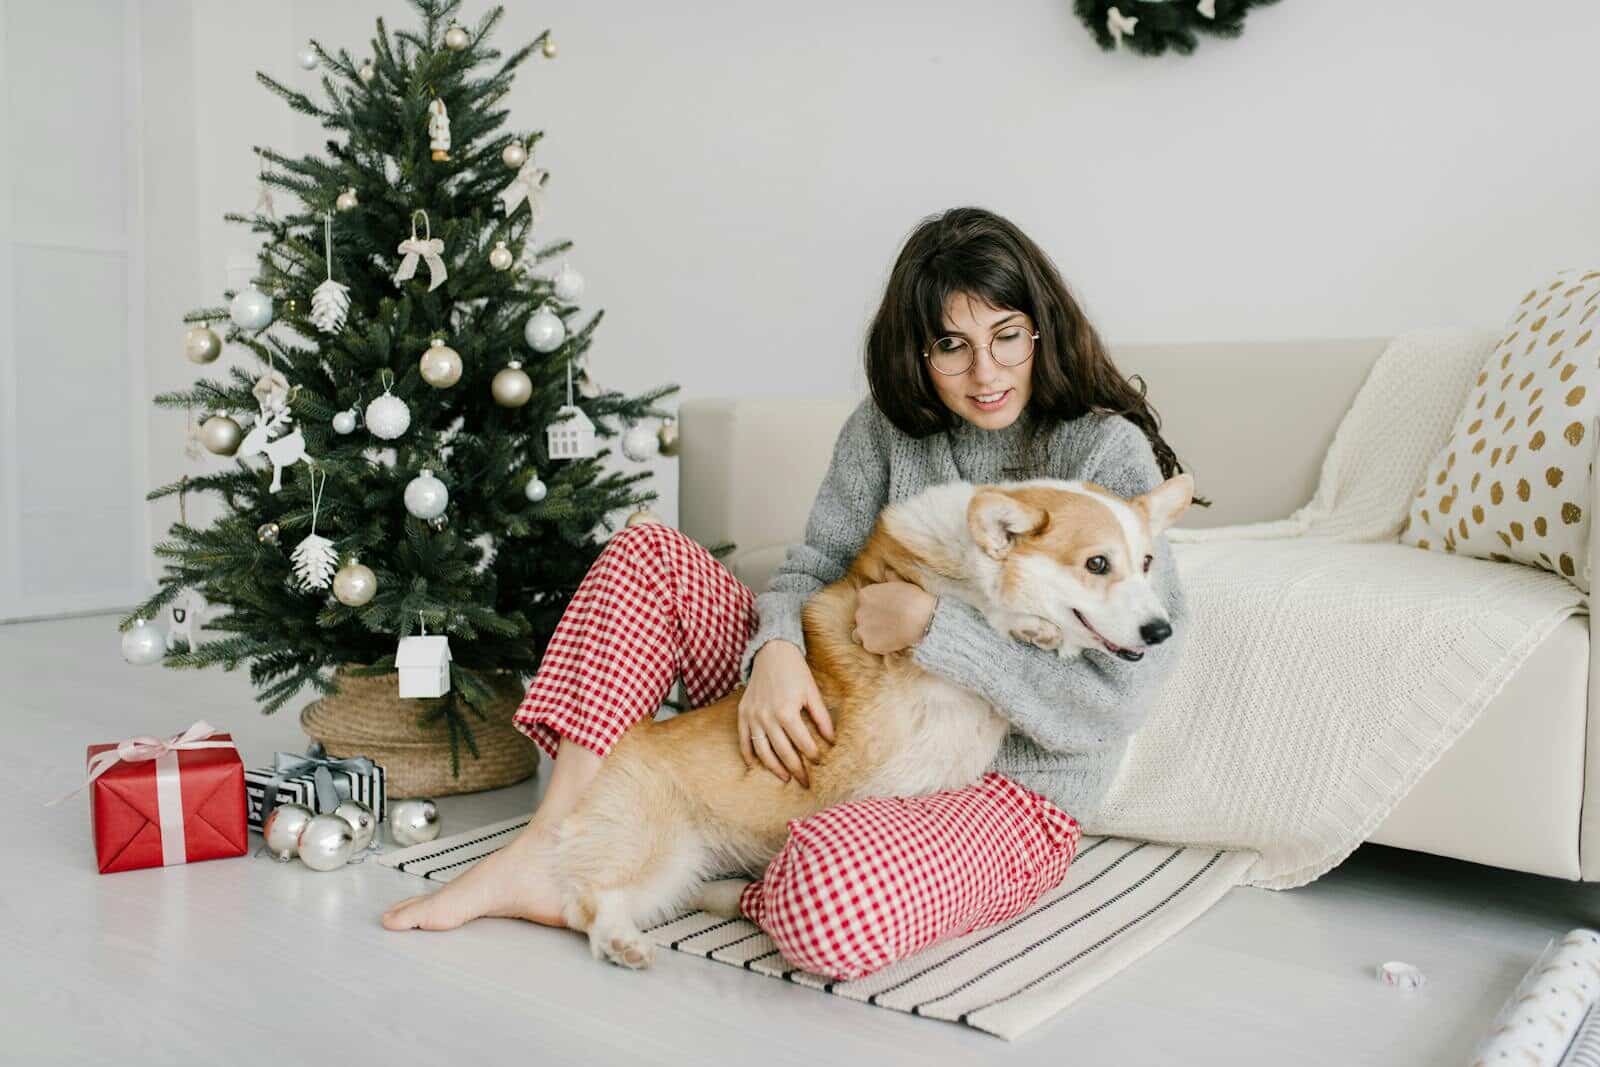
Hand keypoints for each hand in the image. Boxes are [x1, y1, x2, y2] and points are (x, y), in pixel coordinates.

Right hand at [738, 641, 834, 785]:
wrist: (772, 652)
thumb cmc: (795, 671)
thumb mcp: (812, 692)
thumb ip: (821, 718)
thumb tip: (832, 740)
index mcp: (786, 711)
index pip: (802, 743)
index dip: (813, 755)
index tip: (820, 762)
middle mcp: (767, 717)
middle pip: (783, 752)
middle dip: (797, 769)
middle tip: (806, 782)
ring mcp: (753, 716)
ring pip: (763, 751)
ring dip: (774, 768)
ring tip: (786, 778)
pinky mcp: (743, 713)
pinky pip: (744, 740)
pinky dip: (749, 755)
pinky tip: (757, 766)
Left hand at [852, 581, 937, 654]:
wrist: (923, 619)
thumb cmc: (914, 600)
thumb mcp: (902, 584)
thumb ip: (890, 579)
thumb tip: (888, 572)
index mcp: (865, 594)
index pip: (863, 602)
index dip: (874, 607)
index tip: (885, 611)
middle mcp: (859, 611)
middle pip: (861, 617)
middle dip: (871, 620)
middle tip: (888, 623)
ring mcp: (863, 628)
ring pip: (859, 633)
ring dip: (869, 634)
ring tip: (885, 635)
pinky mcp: (869, 644)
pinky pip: (869, 646)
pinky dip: (878, 645)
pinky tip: (890, 642)